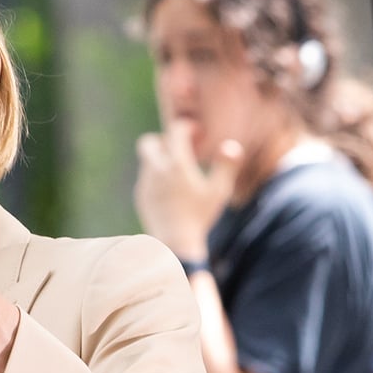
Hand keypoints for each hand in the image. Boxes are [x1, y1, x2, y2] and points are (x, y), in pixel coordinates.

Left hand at [132, 121, 239, 260]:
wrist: (174, 244)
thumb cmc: (200, 217)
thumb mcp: (219, 192)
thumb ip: (227, 166)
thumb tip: (231, 145)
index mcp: (176, 164)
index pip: (175, 131)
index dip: (187, 128)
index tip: (198, 135)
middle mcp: (156, 171)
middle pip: (149, 141)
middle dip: (164, 141)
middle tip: (182, 151)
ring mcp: (145, 184)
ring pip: (147, 160)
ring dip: (162, 159)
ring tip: (181, 172)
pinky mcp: (141, 196)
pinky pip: (146, 177)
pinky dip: (157, 176)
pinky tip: (172, 189)